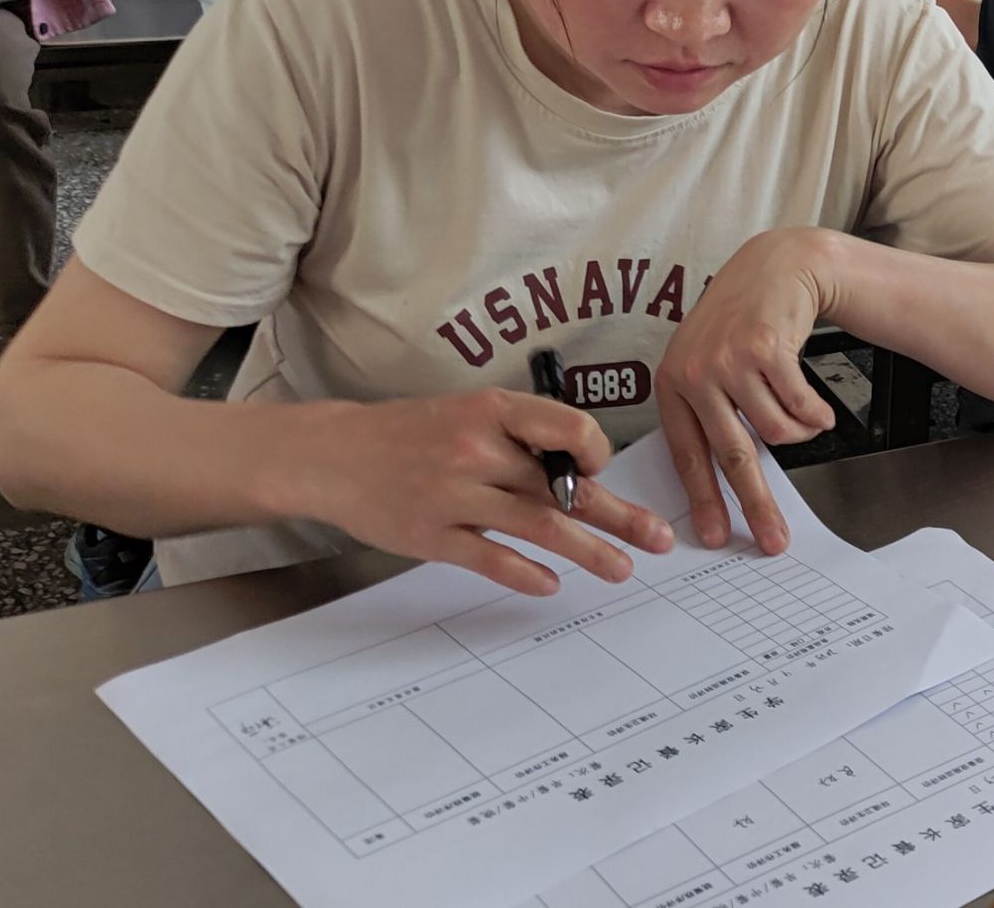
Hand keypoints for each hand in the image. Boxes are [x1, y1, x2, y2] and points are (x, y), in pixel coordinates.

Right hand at [296, 388, 673, 595]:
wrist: (334, 454)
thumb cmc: (413, 433)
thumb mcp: (470, 412)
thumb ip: (522, 438)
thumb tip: (584, 475)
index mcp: (493, 410)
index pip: (570, 428)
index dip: (596, 452)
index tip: (601, 470)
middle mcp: (477, 450)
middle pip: (564, 488)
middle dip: (620, 516)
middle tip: (659, 539)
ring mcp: (453, 495)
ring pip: (539, 527)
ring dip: (588, 551)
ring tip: (623, 568)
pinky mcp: (431, 535)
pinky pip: (491, 559)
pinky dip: (526, 574)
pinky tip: (552, 584)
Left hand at [656, 227, 839, 553]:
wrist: (776, 266)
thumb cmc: (743, 318)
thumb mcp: (708, 360)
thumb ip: (709, 411)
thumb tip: (724, 479)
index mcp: (673, 382)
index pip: (687, 454)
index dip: (704, 499)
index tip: (715, 535)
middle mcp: (695, 372)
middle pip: (733, 456)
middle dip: (757, 504)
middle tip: (773, 539)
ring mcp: (729, 360)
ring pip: (776, 432)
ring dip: (799, 432)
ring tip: (804, 415)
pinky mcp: (764, 349)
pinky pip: (800, 409)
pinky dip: (816, 414)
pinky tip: (818, 407)